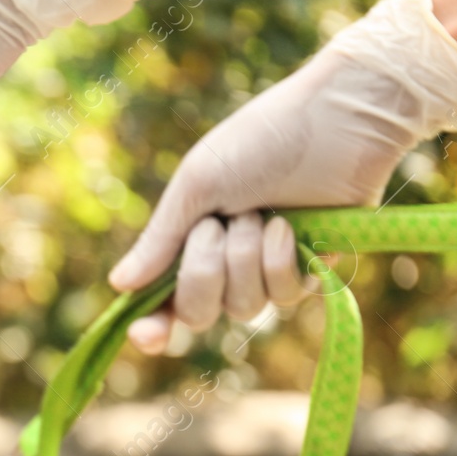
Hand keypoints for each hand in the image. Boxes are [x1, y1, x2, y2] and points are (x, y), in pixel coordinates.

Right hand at [111, 0, 456, 353]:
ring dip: (247, 259)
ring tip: (263, 214)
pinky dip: (281, 260)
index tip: (146, 335)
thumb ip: (160, 239)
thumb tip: (119, 284)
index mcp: (190, 238)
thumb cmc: (261, 140)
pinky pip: (284, 297)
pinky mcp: (309, 270)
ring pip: (243, 307)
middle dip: (204, 273)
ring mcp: (266, 268)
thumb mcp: (198, 185)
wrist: (337, 119)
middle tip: (217, 226)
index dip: (154, 325)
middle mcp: (225, 261)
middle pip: (198, 312)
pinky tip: (291, 226)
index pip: (165, 298)